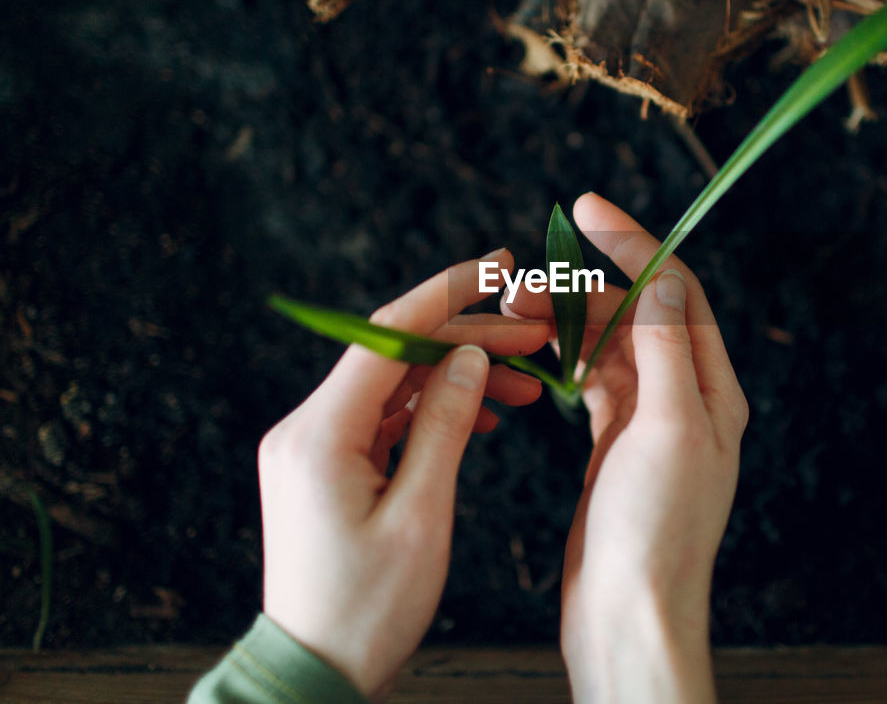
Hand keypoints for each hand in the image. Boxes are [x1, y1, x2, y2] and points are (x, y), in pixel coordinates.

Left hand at [259, 250, 548, 700]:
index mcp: (320, 433)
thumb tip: (469, 360)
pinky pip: (384, 417)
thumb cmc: (367, 610)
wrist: (314, 671)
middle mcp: (306, 428)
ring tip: (524, 385)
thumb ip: (443, 425)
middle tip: (537, 337)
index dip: (447, 292)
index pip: (386, 331)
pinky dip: (432, 410)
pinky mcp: (325, 467)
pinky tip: (479, 417)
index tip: (499, 267)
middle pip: (394, 353)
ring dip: (456, 376)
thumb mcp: (421, 514)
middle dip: (468, 340)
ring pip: (394, 383)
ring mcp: (312, 447)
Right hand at [504, 194, 748, 703]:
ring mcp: (650, 424)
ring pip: (608, 348)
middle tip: (519, 285)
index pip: (676, 291)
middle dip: (580, 290)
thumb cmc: (654, 532)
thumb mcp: (671, 429)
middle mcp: (687, 399)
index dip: (633, 244)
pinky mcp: (616, 447)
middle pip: (635, 315)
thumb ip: (670, 348)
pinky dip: (565, 360)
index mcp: (712, 389)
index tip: (585, 209)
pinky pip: (593, 383)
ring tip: (513, 316)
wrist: (627, 613)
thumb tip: (665, 279)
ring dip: (565, 324)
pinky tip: (539, 355)